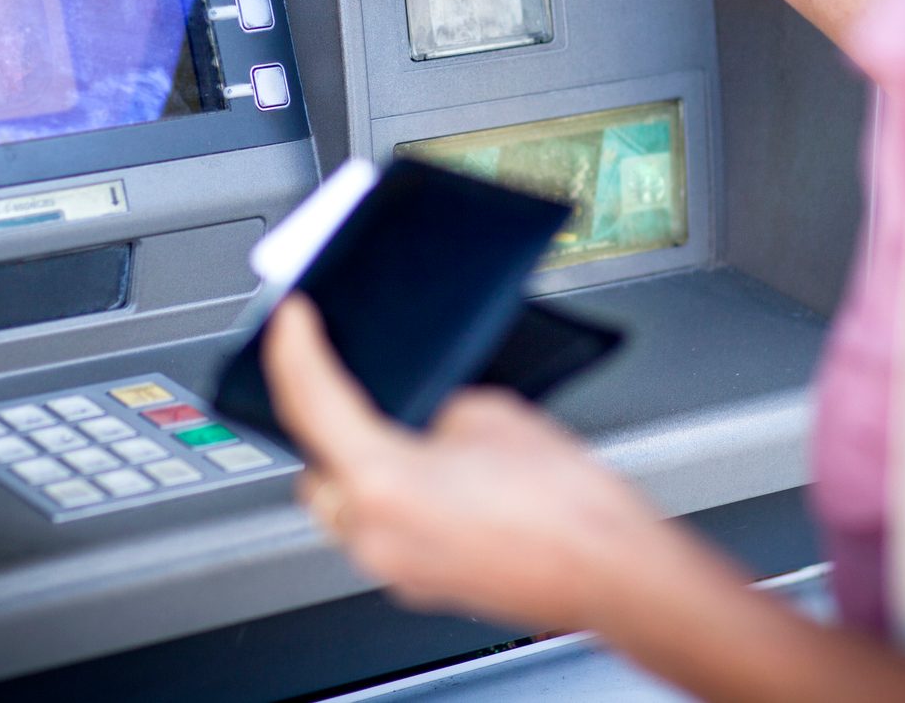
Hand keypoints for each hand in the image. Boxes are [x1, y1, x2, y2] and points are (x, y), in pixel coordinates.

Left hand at [261, 297, 663, 632]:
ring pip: (342, 505)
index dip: (293, 348)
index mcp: (382, 481)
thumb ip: (433, 409)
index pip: (311, 400)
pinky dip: (387, 499)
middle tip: (333, 370)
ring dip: (353, 464)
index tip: (290, 321)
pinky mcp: (422, 583)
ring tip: (386, 424)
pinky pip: (379, 531)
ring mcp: (395, 567)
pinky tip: (426, 474)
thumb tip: (422, 418)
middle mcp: (375, 533)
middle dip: (320, 418)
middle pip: (313, 463)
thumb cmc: (568, 504)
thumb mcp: (489, 415)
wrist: (613, 570)